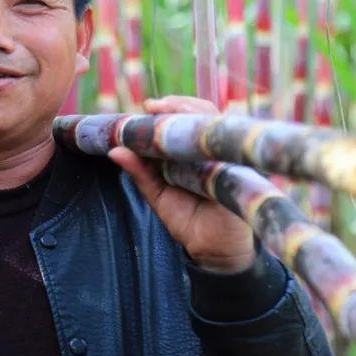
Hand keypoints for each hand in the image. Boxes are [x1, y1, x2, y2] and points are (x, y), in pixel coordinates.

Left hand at [108, 95, 257, 273]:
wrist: (214, 250)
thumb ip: (140, 173)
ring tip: (169, 112)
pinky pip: (229, 143)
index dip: (168, 108)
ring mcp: (227, 155)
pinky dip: (212, 133)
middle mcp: (210, 149)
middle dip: (178, 105)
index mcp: (191, 152)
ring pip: (214, 121)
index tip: (149, 107)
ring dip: (192, 111)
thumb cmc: (188, 221)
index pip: (184, 119)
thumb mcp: (159, 195)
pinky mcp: (240, 167)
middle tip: (155, 107)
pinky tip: (195, 132)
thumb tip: (115, 151)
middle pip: (201, 113)